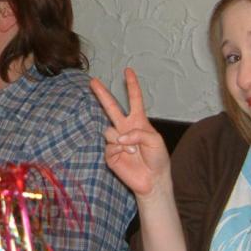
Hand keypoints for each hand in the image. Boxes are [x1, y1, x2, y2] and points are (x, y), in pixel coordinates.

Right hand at [90, 68, 170, 197]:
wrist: (152, 179)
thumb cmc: (157, 158)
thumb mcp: (155, 140)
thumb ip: (138, 133)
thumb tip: (119, 137)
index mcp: (138, 121)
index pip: (134, 99)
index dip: (132, 85)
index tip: (128, 70)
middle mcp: (125, 128)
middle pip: (111, 107)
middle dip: (102, 94)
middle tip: (93, 81)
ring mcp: (116, 140)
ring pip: (109, 131)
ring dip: (122, 140)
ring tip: (133, 151)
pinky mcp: (111, 154)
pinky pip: (109, 146)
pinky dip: (119, 150)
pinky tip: (127, 156)